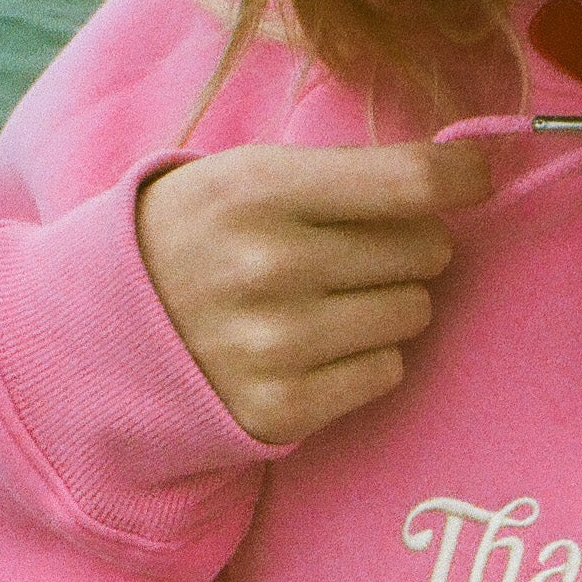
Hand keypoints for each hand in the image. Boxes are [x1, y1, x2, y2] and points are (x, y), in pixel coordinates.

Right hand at [135, 140, 493, 444]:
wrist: (107, 333)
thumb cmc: (200, 239)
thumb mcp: (246, 176)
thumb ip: (344, 174)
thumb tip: (463, 175)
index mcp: (259, 188)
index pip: (408, 181)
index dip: (460, 176)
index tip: (474, 177)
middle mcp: (271, 266)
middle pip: (424, 249)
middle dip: (412, 246)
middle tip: (364, 251)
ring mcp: (278, 344)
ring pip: (413, 313)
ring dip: (392, 304)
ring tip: (336, 299)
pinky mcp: (284, 408)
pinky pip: (387, 372)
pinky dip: (370, 358)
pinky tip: (323, 346)